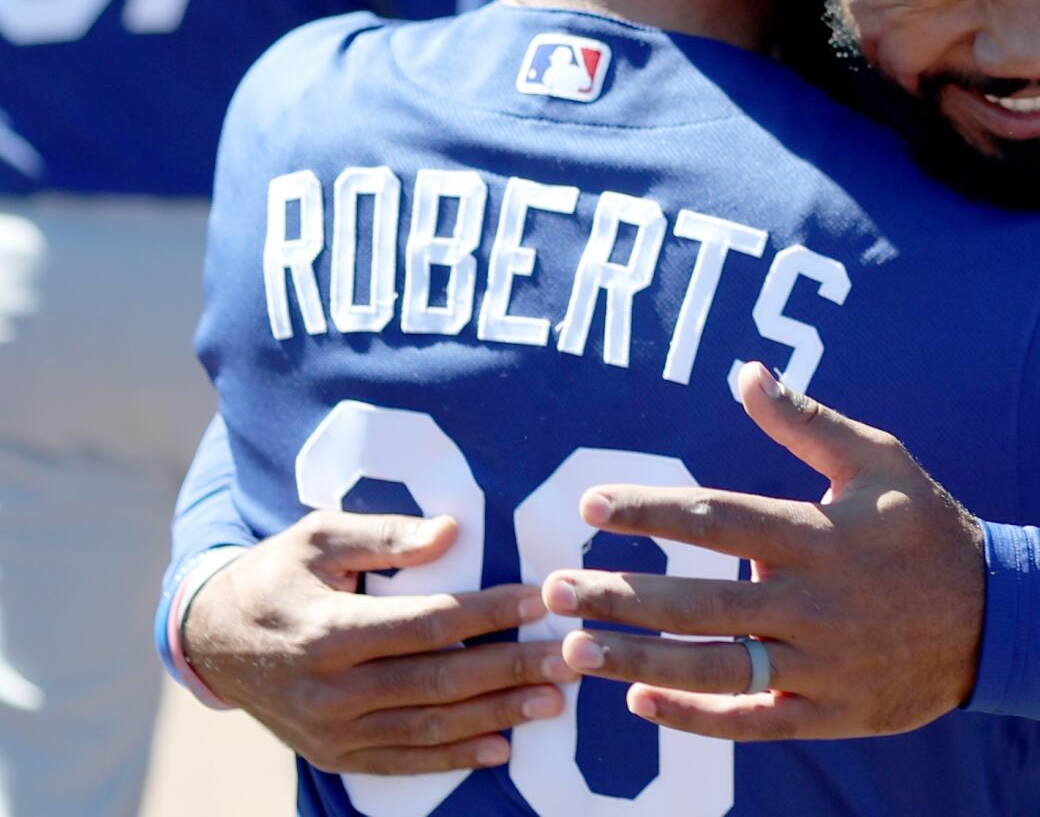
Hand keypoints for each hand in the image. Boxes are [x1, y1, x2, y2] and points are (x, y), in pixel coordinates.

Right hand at [183, 511, 575, 773]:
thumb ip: (385, 535)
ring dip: (497, 715)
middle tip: (572, 658)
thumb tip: (451, 532)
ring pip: (428, 728)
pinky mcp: (333, 757)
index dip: (489, 612)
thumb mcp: (319, 538)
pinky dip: (454, 759)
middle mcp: (330, 690)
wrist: (211, 640)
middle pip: (439, 681)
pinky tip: (502, 749)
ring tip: (554, 700)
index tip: (542, 598)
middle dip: (512, 669)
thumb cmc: (279, 574)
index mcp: (328, 630)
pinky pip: (402, 763)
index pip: (428, 623)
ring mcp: (331, 732)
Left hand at [542, 361, 985, 740]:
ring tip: (574, 652)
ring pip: (714, 667)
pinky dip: (693, 717)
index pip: (717, 518)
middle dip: (619, 596)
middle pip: (698, 601)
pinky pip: (750, 721)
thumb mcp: (878, 460)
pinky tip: (639, 702)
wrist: (997, 617)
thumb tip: (745, 371)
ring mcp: (819, 663)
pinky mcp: (828, 712)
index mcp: (818, 533)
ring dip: (638, 660)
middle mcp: (812, 601)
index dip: (650, 512)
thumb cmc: (926, 528)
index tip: (591, 506)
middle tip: (554, 591)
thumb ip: (806, 423)